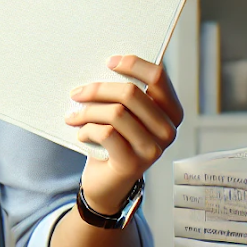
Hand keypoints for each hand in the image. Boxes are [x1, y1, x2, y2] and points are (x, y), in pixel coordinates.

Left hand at [64, 54, 183, 213]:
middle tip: (76, 93)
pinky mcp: (133, 163)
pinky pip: (105, 133)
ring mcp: (153, 148)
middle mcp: (168, 130)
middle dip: (97, 90)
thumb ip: (126, 93)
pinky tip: (81, 134)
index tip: (109, 62)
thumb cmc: (116, 140)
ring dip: (87, 111)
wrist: (108, 183)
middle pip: (130, 93)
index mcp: (172, 111)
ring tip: (74, 116)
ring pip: (115, 112)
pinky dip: (87, 130)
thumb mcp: (126, 114)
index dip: (132, 64)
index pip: (158, 76)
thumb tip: (106, 64)